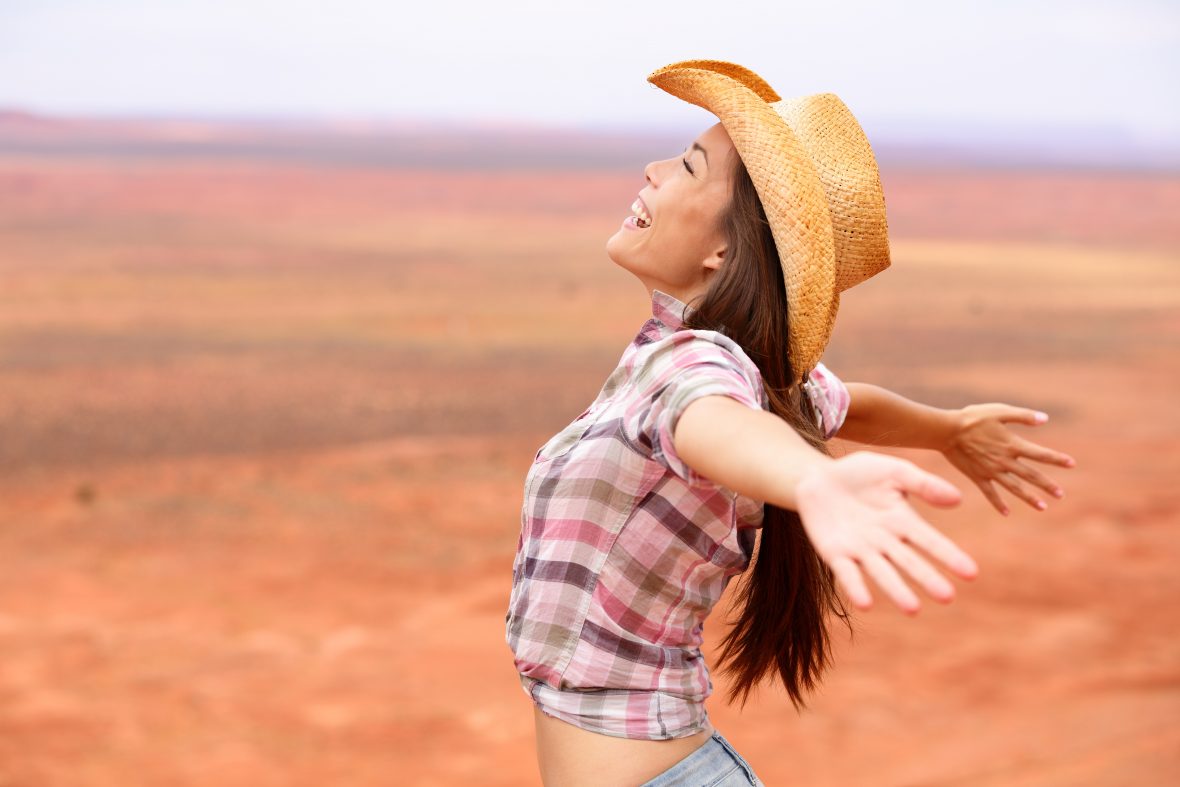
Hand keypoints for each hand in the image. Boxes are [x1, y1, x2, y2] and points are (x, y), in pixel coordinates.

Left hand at [794, 452, 976, 614]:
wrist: (817, 477)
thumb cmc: (859, 473)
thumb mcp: (893, 471)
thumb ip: (923, 484)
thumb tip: (958, 498)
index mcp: (903, 521)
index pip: (930, 541)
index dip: (949, 555)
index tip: (971, 573)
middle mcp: (885, 541)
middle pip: (909, 562)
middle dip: (927, 578)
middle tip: (947, 597)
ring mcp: (861, 550)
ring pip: (882, 573)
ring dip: (896, 590)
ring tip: (913, 609)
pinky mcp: (835, 554)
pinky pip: (847, 573)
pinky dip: (855, 587)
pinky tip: (865, 603)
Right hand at [940, 404, 1075, 515]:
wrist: (946, 431)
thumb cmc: (973, 418)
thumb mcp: (999, 411)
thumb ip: (1023, 416)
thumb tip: (1045, 419)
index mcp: (1012, 445)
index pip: (1041, 454)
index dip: (1057, 459)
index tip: (1071, 464)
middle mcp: (1005, 461)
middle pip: (1031, 475)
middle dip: (1047, 485)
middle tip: (1060, 494)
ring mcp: (991, 471)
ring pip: (1014, 488)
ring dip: (1029, 498)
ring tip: (1043, 507)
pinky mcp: (978, 477)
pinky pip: (990, 493)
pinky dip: (998, 503)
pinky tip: (1006, 513)